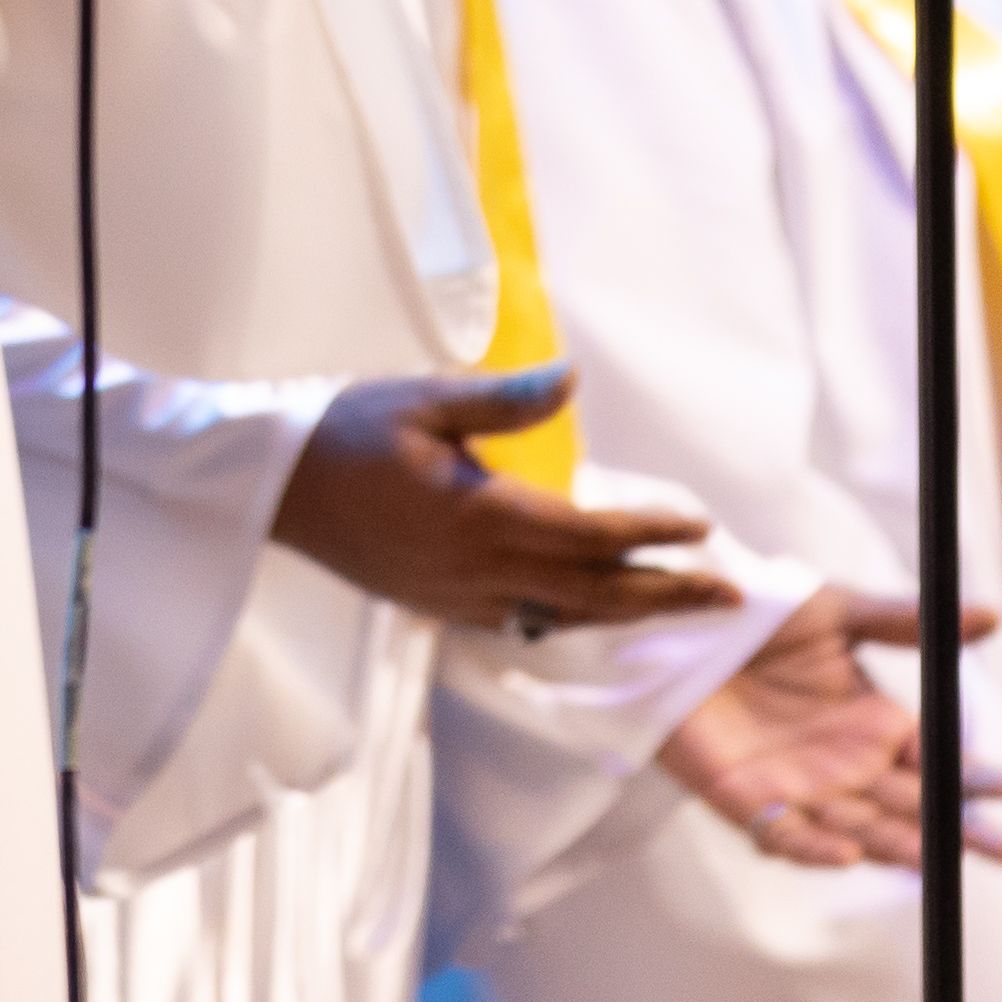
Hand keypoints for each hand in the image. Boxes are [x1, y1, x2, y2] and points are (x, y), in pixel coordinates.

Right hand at [264, 364, 739, 632]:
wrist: (271, 490)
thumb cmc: (344, 432)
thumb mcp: (420, 399)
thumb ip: (501, 399)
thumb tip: (571, 377)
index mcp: (480, 517)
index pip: (588, 534)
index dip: (650, 533)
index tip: (701, 527)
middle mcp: (478, 570)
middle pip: (592, 591)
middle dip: (666, 594)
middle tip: (730, 597)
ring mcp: (458, 597)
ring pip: (563, 615)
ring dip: (628, 614)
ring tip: (678, 607)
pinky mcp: (437, 607)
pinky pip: (523, 623)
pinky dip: (572, 619)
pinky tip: (591, 611)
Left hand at [658, 590, 1001, 869]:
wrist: (677, 622)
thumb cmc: (759, 614)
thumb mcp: (837, 611)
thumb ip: (906, 622)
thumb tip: (991, 617)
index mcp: (875, 723)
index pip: (937, 762)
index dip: (972, 777)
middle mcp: (846, 764)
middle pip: (912, 808)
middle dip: (959, 831)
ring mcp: (800, 787)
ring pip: (861, 827)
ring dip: (898, 845)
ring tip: (937, 857)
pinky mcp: (747, 799)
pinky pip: (785, 834)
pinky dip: (814, 848)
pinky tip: (847, 854)